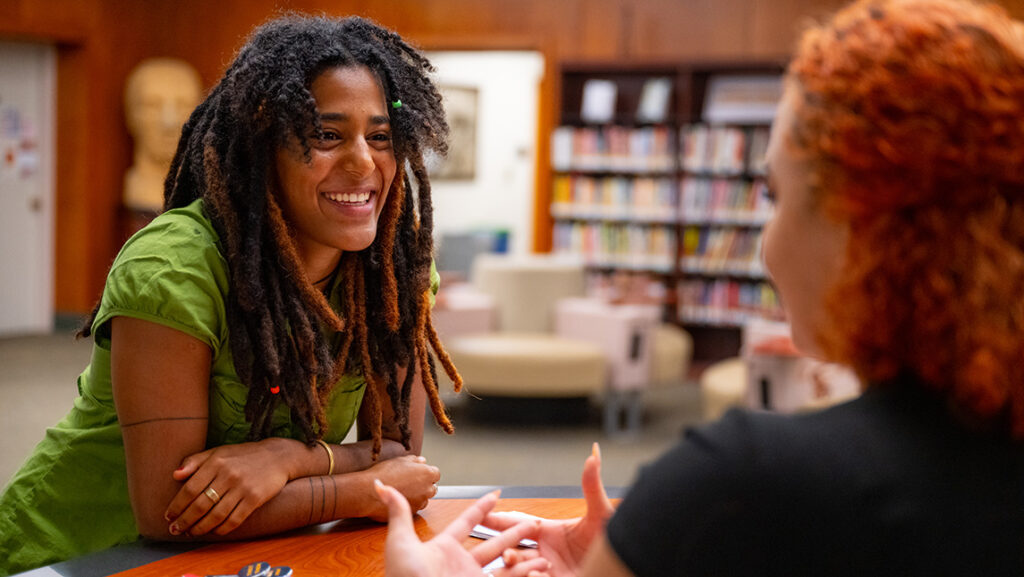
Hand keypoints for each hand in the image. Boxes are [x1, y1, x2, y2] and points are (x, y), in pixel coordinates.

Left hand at [164, 438, 297, 536]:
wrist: (278, 456)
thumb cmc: (243, 455)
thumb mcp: (219, 452)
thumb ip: (195, 461)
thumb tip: (175, 475)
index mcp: (216, 462)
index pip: (190, 489)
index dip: (177, 505)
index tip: (168, 516)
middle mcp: (229, 475)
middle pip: (200, 505)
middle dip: (184, 521)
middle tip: (175, 529)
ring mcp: (243, 487)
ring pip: (216, 515)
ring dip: (200, 528)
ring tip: (191, 532)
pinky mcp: (255, 499)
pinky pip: (234, 520)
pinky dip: (221, 529)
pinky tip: (214, 531)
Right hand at [363, 455, 441, 521]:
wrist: (369, 491)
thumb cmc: (384, 473)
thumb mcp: (400, 460)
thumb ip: (415, 460)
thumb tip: (422, 461)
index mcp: (427, 474)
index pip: (436, 473)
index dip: (426, 472)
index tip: (419, 472)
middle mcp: (427, 489)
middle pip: (432, 487)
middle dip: (424, 485)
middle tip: (410, 481)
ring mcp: (420, 502)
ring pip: (424, 499)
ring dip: (418, 495)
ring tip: (403, 490)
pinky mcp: (412, 513)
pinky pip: (415, 507)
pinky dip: (410, 504)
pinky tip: (399, 498)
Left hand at [378, 481, 550, 576]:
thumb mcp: (399, 541)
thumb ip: (397, 512)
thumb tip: (381, 485)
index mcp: (444, 548)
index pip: (467, 522)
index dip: (482, 508)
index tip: (496, 495)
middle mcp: (461, 565)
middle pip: (494, 543)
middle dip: (514, 533)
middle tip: (532, 522)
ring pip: (505, 565)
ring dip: (525, 556)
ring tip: (544, 550)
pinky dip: (525, 575)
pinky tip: (541, 568)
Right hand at [486, 443, 613, 576]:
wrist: (626, 563)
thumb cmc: (615, 541)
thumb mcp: (601, 512)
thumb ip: (592, 484)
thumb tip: (594, 452)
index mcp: (548, 532)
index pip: (516, 524)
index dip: (497, 520)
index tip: (479, 515)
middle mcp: (544, 553)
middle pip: (512, 549)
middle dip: (506, 551)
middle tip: (508, 552)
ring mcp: (547, 571)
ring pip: (518, 570)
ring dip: (517, 569)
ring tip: (527, 567)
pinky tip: (535, 576)